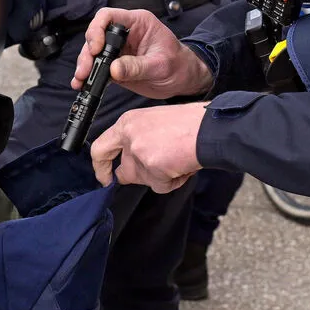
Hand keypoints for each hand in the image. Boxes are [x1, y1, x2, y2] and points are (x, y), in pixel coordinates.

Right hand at [72, 8, 212, 99]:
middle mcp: (125, 34)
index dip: (97, 29)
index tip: (96, 48)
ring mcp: (118, 50)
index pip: (108, 16)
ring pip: (93, 52)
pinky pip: (97, 68)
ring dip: (85, 65)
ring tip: (81, 79)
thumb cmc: (178, 65)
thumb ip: (137, 67)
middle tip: (85, 69)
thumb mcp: (161, 65)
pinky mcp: (115, 65)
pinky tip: (81, 84)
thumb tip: (113, 70)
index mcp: (138, 23)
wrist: (183, 79)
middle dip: (87, 52)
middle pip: (96, 35)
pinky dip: (89, 76)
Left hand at [91, 103, 206, 193]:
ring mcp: (139, 153)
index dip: (101, 166)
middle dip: (131, 178)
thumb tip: (128, 166)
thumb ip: (137, 141)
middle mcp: (129, 137)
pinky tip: (182, 167)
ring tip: (177, 161)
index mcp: (127, 123)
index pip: (100, 148)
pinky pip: (160, 186)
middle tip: (139, 175)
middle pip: (123, 171)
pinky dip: (173, 181)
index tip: (105, 176)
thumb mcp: (152, 123)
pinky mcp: (152, 167)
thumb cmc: (189, 124)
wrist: (208, 128)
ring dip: (160, 177)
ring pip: (144, 180)